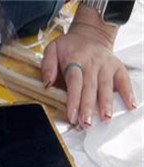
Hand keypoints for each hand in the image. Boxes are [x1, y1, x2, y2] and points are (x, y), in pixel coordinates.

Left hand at [41, 11, 135, 126]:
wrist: (91, 34)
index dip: (73, 99)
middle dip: (89, 107)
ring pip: (106, 86)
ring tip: (106, 117)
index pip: (74, 82)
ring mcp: (106, 65)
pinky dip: (128, 92)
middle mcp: (92, 63)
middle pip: (90, 88)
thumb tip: (47, 83)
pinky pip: (124, 79)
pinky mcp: (117, 66)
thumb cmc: (70, 46)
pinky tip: (129, 104)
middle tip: (86, 123)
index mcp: (75, 60)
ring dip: (106, 103)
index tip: (72, 115)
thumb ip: (47, 65)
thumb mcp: (52, 49)